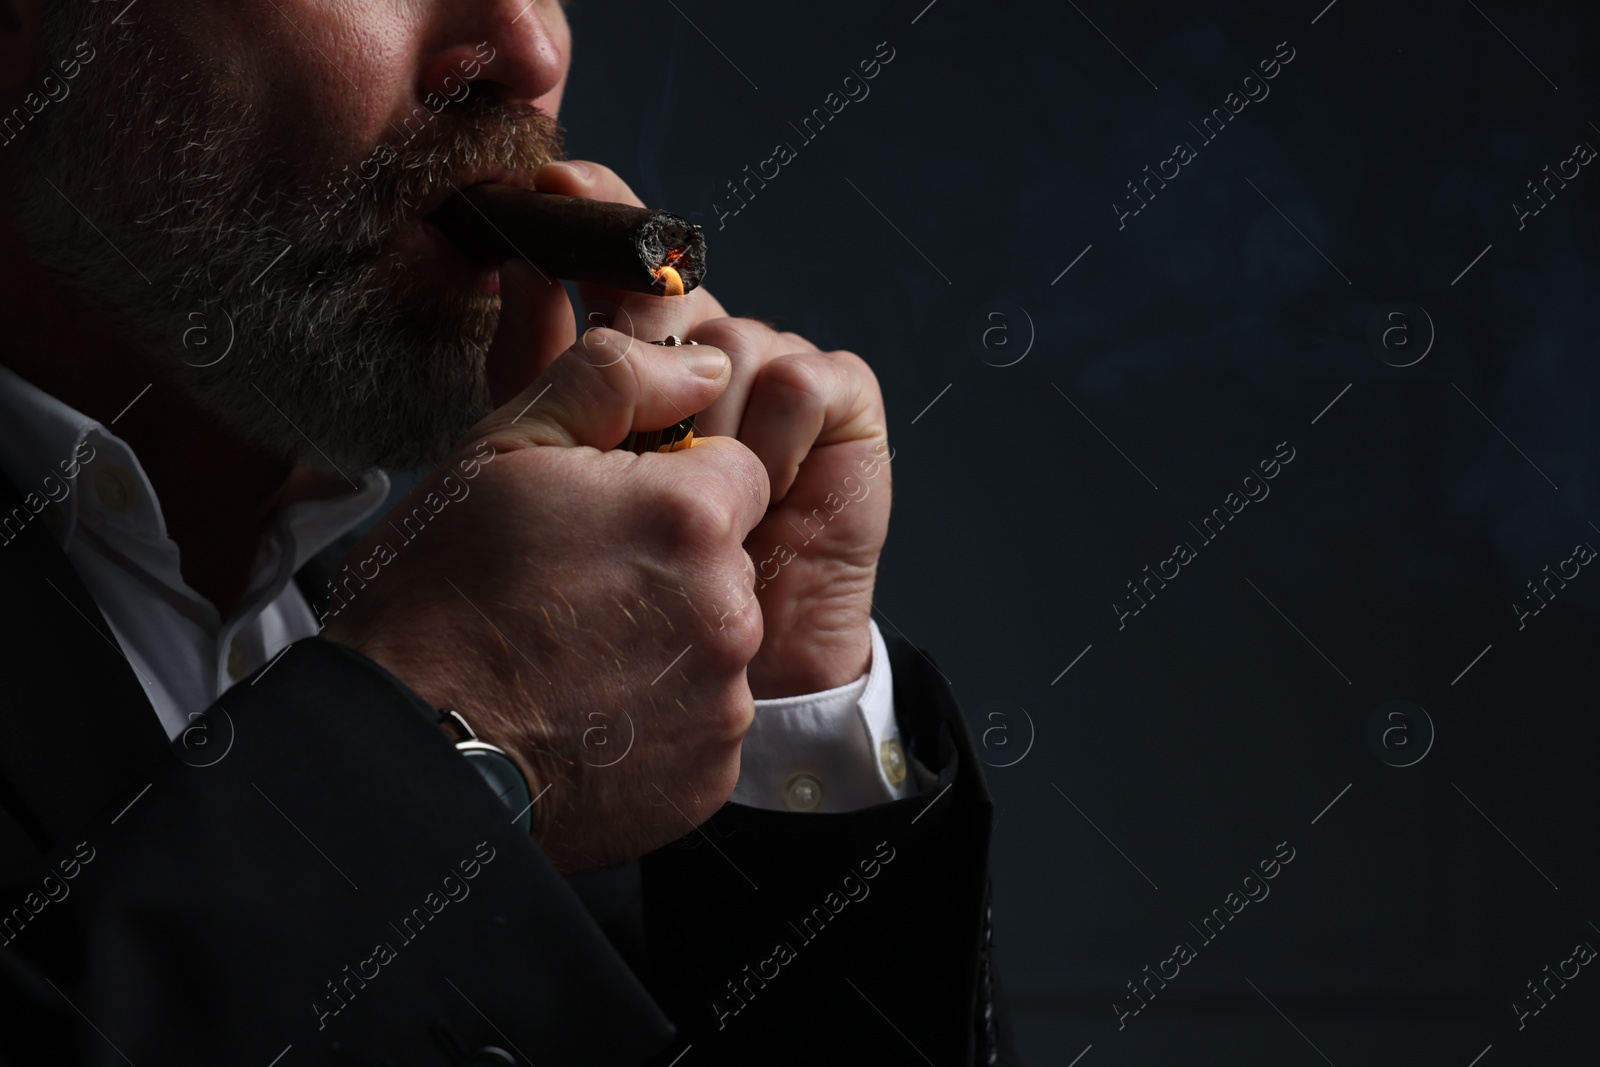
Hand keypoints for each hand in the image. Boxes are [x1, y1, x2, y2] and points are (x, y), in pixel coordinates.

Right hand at [322, 282, 770, 872]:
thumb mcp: (505, 450)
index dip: (667, 486)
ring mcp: (723, 700)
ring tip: (575, 658)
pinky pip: (704, 721)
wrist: (408, 752)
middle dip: (672, 565)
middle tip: (578, 589)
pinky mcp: (710, 773)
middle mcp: (728, 610)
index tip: (607, 516)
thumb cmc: (441, 596)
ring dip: (667, 641)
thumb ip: (615, 382)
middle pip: (730, 559)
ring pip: (718, 641)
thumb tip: (703, 364)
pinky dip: (662, 716)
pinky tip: (590, 712)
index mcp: (690, 516)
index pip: (732, 471)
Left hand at [533, 161, 892, 697]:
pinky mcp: (844, 410)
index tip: (556, 182)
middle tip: (631, 415)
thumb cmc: (625, 575)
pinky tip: (765, 491)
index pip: (623, 263)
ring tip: (701, 499)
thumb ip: (542, 368)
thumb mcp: (557, 467)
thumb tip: (521, 263)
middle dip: (650, 343)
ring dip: (714, 422)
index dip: (599, 215)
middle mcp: (712, 355)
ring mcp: (779, 377)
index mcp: (642, 357)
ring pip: (741, 338)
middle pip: (681, 296)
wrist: (711, 665)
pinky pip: (805, 380)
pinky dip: (778, 434)